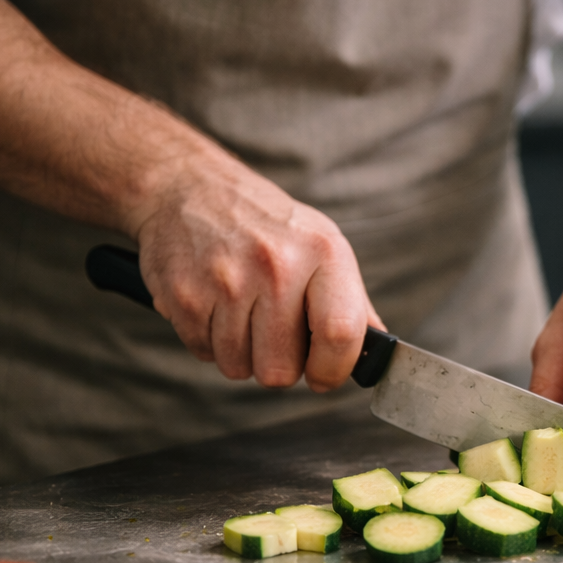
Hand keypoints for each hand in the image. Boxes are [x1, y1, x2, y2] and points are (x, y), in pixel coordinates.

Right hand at [133, 164, 381, 390]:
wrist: (189, 186)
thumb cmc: (267, 225)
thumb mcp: (321, 245)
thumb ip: (352, 303)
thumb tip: (377, 355)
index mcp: (322, 252)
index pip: (340, 334)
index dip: (333, 370)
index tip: (324, 376)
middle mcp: (276, 265)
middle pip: (281, 370)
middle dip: (280, 365)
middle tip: (274, 334)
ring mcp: (226, 281)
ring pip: (240, 368)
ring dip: (242, 354)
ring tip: (241, 312)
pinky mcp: (185, 296)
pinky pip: (205, 354)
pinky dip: (210, 341)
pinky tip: (215, 306)